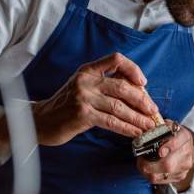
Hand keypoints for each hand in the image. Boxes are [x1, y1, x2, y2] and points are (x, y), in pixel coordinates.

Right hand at [0, 53, 157, 145]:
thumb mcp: (83, 88)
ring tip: (149, 126)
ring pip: (119, 107)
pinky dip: (126, 128)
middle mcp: (86, 80)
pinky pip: (111, 122)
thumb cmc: (66, 106)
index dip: (133, 69)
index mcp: (88, 70)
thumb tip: (136, 94)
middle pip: (123, 87)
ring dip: (138, 118)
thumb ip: (104, 86)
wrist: (40, 121)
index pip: (116, 59)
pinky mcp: (82, 114)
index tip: (143, 83)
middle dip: (142, 101)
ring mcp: (84, 97)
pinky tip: (135, 133)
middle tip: (153, 112)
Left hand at [136, 121, 193, 187]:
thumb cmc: (174, 135)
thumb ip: (159, 127)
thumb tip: (146, 129)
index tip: (160, 152)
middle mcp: (187, 153)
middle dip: (150, 164)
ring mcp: (184, 166)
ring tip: (142, 165)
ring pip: (164, 174)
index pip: (178, 142)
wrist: (187, 146)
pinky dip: (152, 176)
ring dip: (148, 171)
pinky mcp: (180, 176)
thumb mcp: (168, 126)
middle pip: (169, 164)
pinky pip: (163, 180)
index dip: (169, 147)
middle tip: (140, 160)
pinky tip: (148, 170)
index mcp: (184, 137)